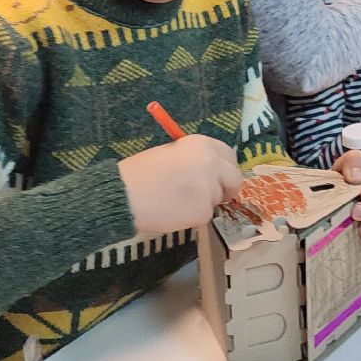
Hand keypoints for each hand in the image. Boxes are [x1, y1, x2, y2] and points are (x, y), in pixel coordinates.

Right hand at [117, 134, 241, 238]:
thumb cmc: (141, 173)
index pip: (229, 156)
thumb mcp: (171, 153)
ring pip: (217, 198)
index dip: (225, 168)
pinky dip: (193, 216)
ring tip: (177, 201)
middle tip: (213, 195)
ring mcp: (210, 188)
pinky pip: (205, 215)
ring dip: (204, 202)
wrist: (125, 195)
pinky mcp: (204, 211)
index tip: (219, 176)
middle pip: (234, 178)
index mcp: (202, 144)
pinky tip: (173, 212)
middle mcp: (212, 163)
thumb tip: (210, 170)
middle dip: (226, 188)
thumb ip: (194, 159)